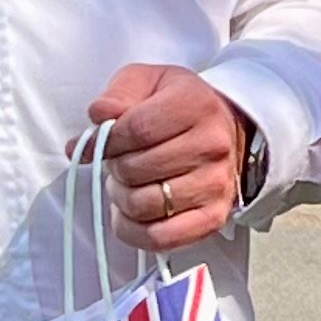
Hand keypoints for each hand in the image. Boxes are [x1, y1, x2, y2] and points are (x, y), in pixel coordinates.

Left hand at [82, 63, 246, 251]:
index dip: (108, 139)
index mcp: (195, 105)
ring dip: (122, 197)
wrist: (223, 129)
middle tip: (120, 160)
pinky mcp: (213, 217)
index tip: (104, 140)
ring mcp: (215, 185)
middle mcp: (212, 145)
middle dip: (115, 167)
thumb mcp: (146, 82)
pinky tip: (129, 214)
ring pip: (143, 205)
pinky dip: (133, 231)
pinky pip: (160, 238)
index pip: (135, 129)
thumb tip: (98, 117)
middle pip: (135, 169)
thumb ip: (117, 95)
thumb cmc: (178, 106)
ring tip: (128, 183)